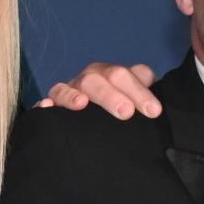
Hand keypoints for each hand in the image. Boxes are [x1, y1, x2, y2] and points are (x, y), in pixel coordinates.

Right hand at [39, 62, 161, 118]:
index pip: (132, 74)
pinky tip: (47, 107)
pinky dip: (46, 102)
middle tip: (126, 113)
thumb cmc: (123, 115)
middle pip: (104, 77)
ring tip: (82, 104)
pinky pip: (48, 99)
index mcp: (119, 76)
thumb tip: (157, 111)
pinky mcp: (55, 103)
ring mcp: (74, 89)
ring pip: (75, 85)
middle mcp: (96, 78)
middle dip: (114, 94)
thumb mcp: (138, 108)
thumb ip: (149, 105)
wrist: (91, 129)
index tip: (153, 112)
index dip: (141, 91)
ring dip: (77, 94)